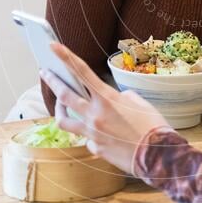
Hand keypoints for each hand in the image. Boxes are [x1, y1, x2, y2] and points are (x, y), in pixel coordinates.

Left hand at [41, 42, 167, 173]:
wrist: (157, 156)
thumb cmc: (153, 126)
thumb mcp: (139, 103)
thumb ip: (122, 97)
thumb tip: (113, 101)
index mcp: (107, 99)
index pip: (82, 72)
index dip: (66, 57)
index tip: (53, 46)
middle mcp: (95, 115)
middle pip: (65, 95)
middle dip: (53, 81)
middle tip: (44, 72)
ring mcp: (92, 133)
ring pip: (64, 120)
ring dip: (60, 110)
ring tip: (59, 105)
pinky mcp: (95, 149)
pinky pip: (86, 138)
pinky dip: (90, 134)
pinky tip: (98, 134)